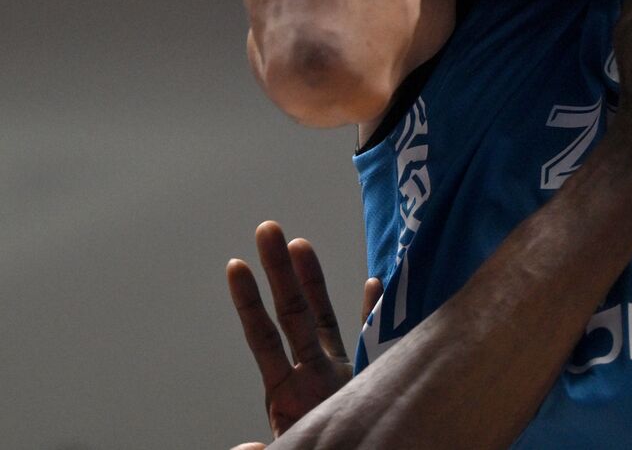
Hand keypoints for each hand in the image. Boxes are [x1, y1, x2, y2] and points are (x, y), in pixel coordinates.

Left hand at [227, 221, 382, 439]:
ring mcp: (337, 374)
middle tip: (267, 228)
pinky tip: (372, 282)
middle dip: (278, 271)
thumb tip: (244, 448)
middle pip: (291, 313)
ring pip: (322, 316)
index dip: (249, 303)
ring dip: (312, 280)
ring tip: (300, 243)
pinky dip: (371, 311)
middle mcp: (311, 373)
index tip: (235, 265)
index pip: (264, 338)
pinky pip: (371, 337)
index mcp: (289, 393)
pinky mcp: (368, 379)